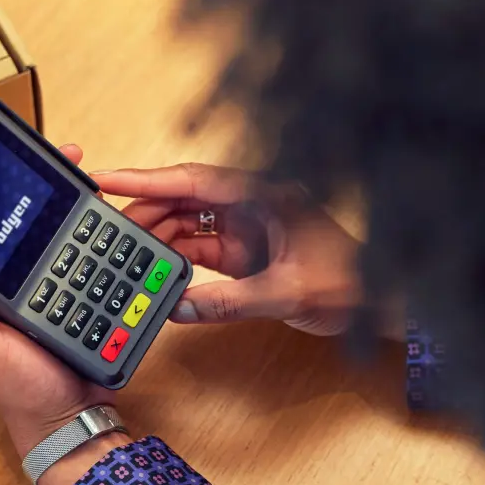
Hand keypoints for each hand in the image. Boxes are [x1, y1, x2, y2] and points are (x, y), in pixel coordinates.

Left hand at [0, 144, 129, 484]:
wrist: (73, 417)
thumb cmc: (18, 388)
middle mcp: (7, 279)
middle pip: (16, 220)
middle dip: (36, 183)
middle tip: (58, 154)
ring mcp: (42, 283)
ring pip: (51, 229)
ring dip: (68, 199)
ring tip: (83, 172)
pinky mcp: (72, 290)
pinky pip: (78, 251)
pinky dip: (91, 228)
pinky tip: (104, 211)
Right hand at [94, 163, 360, 334]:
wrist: (377, 304)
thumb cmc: (350, 284)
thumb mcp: (286, 293)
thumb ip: (230, 302)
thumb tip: (180, 306)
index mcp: (264, 193)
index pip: (193, 180)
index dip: (146, 179)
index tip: (107, 178)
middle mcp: (252, 204)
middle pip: (184, 198)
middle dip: (145, 210)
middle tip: (107, 227)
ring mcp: (248, 227)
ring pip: (188, 222)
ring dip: (157, 236)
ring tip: (125, 251)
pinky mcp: (246, 252)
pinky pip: (199, 248)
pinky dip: (175, 259)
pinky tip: (155, 270)